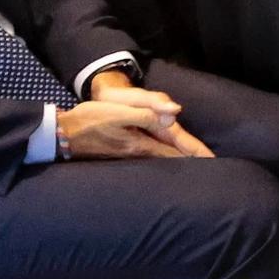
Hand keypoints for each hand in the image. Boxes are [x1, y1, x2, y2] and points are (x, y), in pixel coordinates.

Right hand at [57, 96, 213, 159]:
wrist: (62, 134)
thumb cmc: (89, 120)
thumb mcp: (118, 112)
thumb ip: (146, 113)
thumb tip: (173, 114)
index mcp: (142, 144)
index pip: (175, 152)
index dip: (196, 155)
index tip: (215, 161)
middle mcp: (139, 153)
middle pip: (172, 160)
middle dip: (192, 162)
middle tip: (213, 166)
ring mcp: (130, 155)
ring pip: (162, 160)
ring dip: (179, 162)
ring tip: (196, 165)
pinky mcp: (122, 152)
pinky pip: (150, 158)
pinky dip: (164, 158)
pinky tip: (166, 159)